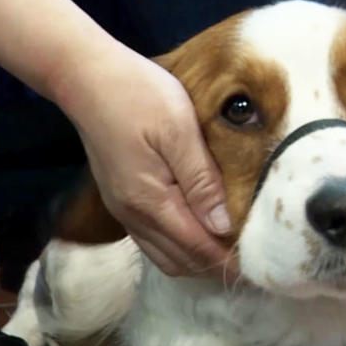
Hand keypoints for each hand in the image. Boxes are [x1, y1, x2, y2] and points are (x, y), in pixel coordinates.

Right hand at [0, 0, 236, 279]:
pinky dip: (179, 248)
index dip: (228, 261)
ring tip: (230, 252)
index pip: (196, 247)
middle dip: (215, 266)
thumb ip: (201, 181)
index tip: (258, 267)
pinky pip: (153, 241)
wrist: (86, 78)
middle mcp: (134, 215)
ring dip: (197, 260)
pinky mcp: (121, 200)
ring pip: (165, 256)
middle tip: (251, 260)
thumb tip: (223, 226)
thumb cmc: (138, 94)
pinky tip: (200, 234)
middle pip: (181, 260)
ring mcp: (124, 210)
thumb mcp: (178, 130)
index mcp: (150, 200)